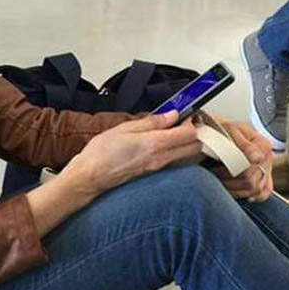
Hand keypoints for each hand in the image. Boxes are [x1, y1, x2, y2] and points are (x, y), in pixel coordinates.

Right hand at [64, 111, 202, 195]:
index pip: (190, 134)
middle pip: (196, 147)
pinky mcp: (155, 173)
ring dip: (190, 142)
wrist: (90, 177)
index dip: (193, 121)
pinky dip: (180, 151)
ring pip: (189, 156)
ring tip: (178, 130)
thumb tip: (172, 115)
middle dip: (198, 132)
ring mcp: (159, 169)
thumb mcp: (125, 128)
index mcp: (155, 144)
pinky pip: (177, 162)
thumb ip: (152, 121)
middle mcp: (161, 159)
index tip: (187, 112)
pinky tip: (169, 142)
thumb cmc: (102, 153)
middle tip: (188, 120)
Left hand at [211, 120, 273, 202]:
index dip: (229, 172)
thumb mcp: (229, 131)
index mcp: (262, 145)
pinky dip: (251, 196)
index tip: (214, 170)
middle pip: (252, 182)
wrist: (219, 130)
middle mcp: (268, 158)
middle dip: (230, 182)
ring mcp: (268, 169)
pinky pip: (263, 194)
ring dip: (235, 190)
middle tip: (213, 177)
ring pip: (256, 191)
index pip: (249, 168)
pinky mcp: (265, 179)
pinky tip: (238, 193)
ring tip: (220, 183)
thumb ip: (243, 144)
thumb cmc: (223, 130)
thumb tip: (257, 158)